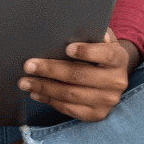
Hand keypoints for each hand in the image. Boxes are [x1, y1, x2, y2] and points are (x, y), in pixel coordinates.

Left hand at [19, 29, 136, 121]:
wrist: (112, 76)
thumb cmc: (98, 51)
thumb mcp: (99, 39)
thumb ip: (89, 33)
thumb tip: (70, 29)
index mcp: (119, 58)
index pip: (106, 54)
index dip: (87, 52)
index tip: (67, 48)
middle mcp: (117, 81)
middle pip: (80, 76)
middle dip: (51, 70)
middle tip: (29, 65)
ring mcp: (107, 100)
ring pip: (71, 94)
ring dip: (44, 88)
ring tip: (25, 81)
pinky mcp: (97, 114)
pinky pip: (70, 109)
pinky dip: (50, 101)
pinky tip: (36, 93)